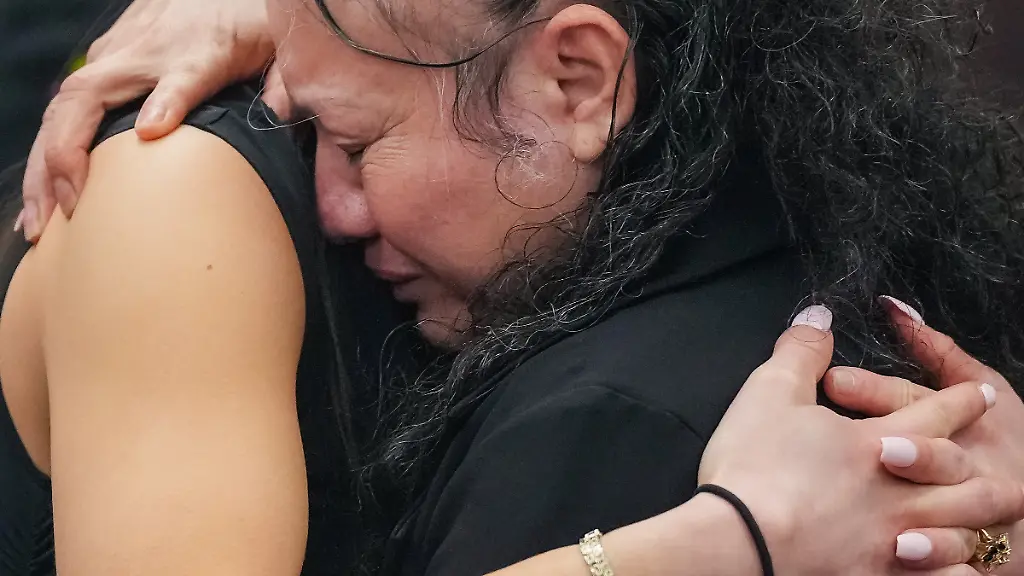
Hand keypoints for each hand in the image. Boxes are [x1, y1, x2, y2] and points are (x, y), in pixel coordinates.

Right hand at [20, 0, 274, 241]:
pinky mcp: (103, 66)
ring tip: (37, 224)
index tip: (151, 133)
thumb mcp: (273, 50)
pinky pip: (65, 113)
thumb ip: (280, 83)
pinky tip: (43, 197)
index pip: (180, 79)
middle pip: (88, 97)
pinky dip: (48, 155)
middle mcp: (142, 53)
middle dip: (65, 155)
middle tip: (66, 211)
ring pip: (64, 109)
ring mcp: (115, 58)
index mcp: (196, 52)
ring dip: (45, 165)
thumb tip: (275, 115)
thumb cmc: (247, 26)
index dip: (167, 103)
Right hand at [699, 305, 1023, 575]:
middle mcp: (896, 492)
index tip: (979, 396)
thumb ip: (801, 352)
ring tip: (981, 525)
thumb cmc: (755, 465)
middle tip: (1006, 472)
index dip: (959, 401)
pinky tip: (946, 572)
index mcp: (877, 441)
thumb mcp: (770, 391)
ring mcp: (889, 540)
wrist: (742, 542)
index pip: (934, 414)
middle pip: (960, 479)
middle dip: (985, 472)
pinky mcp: (871, 575)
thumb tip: (819, 318)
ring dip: (971, 527)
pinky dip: (944, 574)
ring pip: (955, 533)